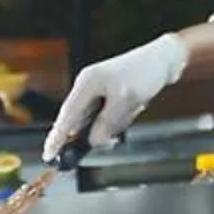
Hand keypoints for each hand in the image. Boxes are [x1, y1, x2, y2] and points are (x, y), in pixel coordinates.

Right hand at [41, 33, 186, 159]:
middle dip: (99, 131)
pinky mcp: (111, 95)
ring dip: (115, 123)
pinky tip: (136, 106)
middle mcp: (88, 87)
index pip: (66, 116)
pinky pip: (110, 117)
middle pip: (81, 122)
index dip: (57, 138)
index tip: (49, 155)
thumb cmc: (144, 73)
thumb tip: (94, 140)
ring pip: (98, 122)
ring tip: (133, 107)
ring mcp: (99, 91)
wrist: (165, 59)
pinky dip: (122, 118)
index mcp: (86, 83)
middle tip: (114, 136)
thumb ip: (107, 123)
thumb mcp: (125, 101)